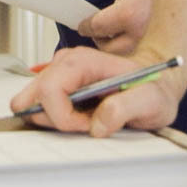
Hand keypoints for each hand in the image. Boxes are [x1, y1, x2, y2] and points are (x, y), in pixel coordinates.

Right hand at [9, 44, 184, 136]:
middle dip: (53, 119)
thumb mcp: (151, 101)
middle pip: (32, 96)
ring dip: (55, 119)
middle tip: (84, 122)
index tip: (89, 125)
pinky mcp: (56, 85)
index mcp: (84, 62)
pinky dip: (55, 118)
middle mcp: (66, 63)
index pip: (50, 89)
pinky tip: (81, 116)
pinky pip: (39, 106)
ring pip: (31, 103)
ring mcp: (58, 73)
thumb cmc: (152, 90)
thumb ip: (126, 108)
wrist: (155, 85)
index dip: (64, 117)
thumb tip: (98, 124)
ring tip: (87, 117)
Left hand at [77, 0, 158, 53]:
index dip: (86, 27)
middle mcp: (138, 34)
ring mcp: (151, 44)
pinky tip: (131, 41)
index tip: (82, 26)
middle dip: (99, 40)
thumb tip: (103, 23)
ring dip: (115, 49)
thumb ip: (114, 9)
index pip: (97, 28)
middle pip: (108, 49)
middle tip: (96, 32)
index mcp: (127, 15)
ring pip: (123, 57)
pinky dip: (132, 51)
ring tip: (113, 38)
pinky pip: (139, 55)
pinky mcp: (161, 49)